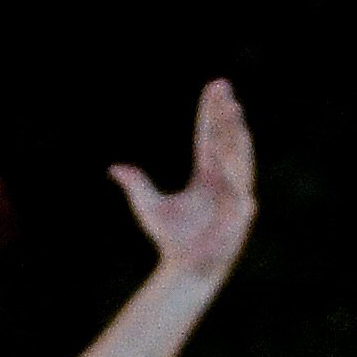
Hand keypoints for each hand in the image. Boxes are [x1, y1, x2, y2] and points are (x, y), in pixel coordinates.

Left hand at [111, 80, 257, 287]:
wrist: (185, 269)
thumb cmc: (171, 239)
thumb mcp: (149, 206)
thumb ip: (136, 185)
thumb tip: (116, 168)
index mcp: (207, 175)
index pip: (210, 137)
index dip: (211, 113)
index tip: (215, 87)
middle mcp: (224, 180)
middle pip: (227, 139)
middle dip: (226, 115)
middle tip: (225, 90)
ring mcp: (235, 194)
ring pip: (238, 156)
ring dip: (235, 133)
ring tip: (233, 109)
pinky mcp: (240, 212)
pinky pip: (237, 185)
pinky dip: (231, 168)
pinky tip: (225, 151)